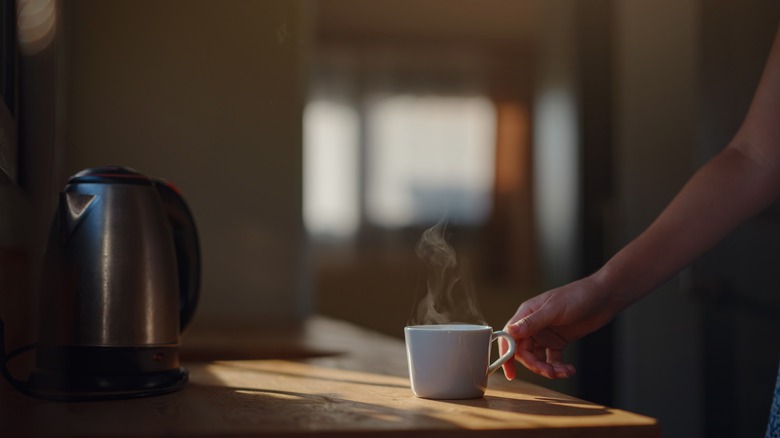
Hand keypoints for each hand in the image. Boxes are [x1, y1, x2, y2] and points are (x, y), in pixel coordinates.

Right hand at [499, 275, 617, 379]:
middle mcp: (533, 325)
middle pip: (524, 352)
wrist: (604, 297)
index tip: (510, 373)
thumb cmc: (577, 296)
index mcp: (526, 314)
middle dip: (535, 365)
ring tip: (564, 372)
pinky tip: (570, 369)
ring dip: (548, 368)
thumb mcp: (554, 310)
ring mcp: (546, 334)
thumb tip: (509, 332)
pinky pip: (553, 359)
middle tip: (549, 373)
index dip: (507, 355)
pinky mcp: (559, 341)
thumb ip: (531, 322)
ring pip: (538, 358)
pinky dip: (559, 367)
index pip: (510, 337)